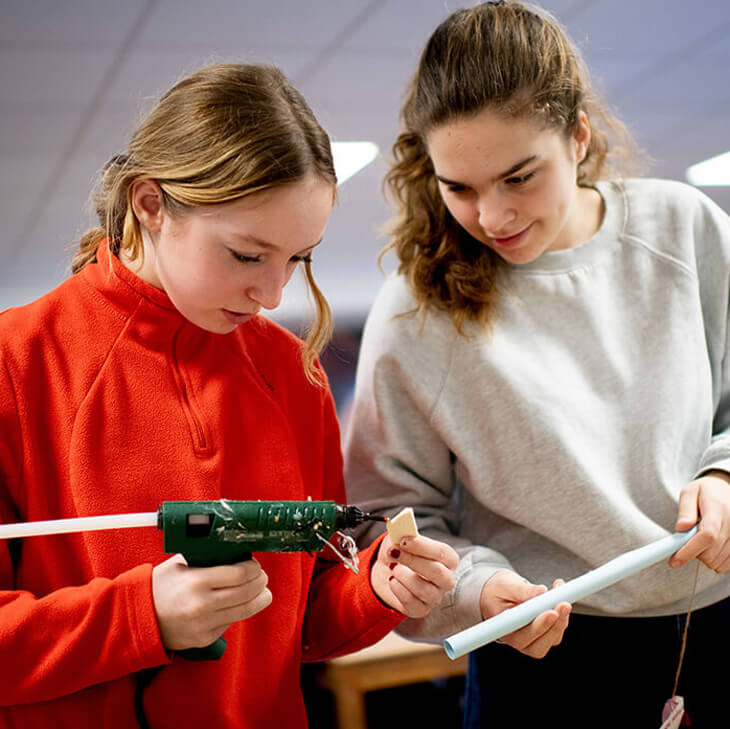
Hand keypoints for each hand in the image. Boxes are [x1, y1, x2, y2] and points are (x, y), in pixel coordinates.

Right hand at [152, 554, 272, 650]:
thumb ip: (206, 557)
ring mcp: (204, 624)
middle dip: (260, 582)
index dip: (254, 568)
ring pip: (245, 611)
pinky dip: (239, 611)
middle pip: (247, 592)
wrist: (138, 617)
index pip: (240, 574)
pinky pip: (231, 623)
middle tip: (261, 576)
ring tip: (262, 591)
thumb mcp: (181, 563)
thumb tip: (233, 551)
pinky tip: (239, 603)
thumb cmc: (160, 586)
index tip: (255, 564)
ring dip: (258, 599)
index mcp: (197, 581)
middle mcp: (203, 604)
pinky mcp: (204, 639)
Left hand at [371, 534, 457, 617]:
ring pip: (425, 590)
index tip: (404, 540)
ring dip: (404, 577)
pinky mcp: (422, 609)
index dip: (423, 546)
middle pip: (437, 572)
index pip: (442, 552)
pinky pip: (412, 604)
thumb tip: (399, 532)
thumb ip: (403, 533)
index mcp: (448, 558)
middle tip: (395, 553)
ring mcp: (435, 596)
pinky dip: (399, 590)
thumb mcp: (402, 537)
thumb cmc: (402, 551)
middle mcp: (446, 579)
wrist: (389, 569)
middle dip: (413, 561)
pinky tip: (392, 581)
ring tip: (392, 567)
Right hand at [479, 570, 570, 658]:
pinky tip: (560, 597)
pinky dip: (562, 616)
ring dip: (562, 619)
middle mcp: (517, 641)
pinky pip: (557, 631)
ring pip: (552, 639)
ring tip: (562, 594)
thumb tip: (542, 591)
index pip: (521, 635)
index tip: (552, 612)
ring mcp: (531, 641)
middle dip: (555, 624)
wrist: (498, 594)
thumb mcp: (505, 585)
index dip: (539, 626)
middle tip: (564, 604)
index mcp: (503, 630)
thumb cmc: (498, 590)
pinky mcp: (543, 636)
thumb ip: (521, 590)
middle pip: (540, 644)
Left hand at [670, 470, 729, 572]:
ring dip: (704, 557)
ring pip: (718, 562)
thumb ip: (685, 510)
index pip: (708, 535)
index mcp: (718, 508)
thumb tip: (681, 528)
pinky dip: (715, 560)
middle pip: (712, 553)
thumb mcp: (689, 493)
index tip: (674, 560)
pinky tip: (711, 546)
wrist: (726, 490)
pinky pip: (726, 565)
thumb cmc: (705, 492)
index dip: (690, 550)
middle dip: (693, 552)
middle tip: (688, 538)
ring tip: (700, 538)